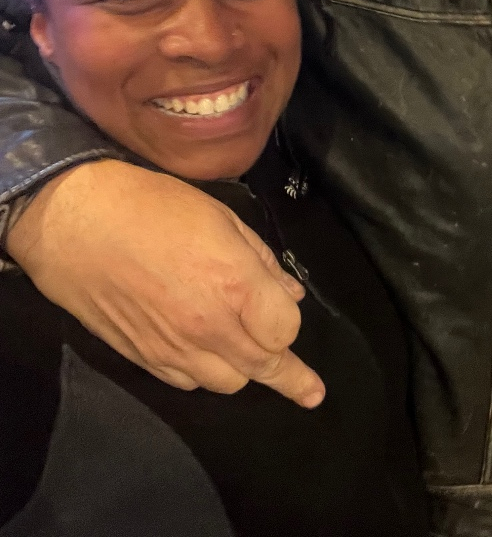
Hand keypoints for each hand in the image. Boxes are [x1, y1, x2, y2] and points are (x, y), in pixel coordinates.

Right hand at [7, 159, 325, 407]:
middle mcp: (208, 326)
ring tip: (250, 356)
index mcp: (235, 285)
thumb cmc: (155, 207)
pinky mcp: (142, 359)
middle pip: (263, 366)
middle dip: (288, 374)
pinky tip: (208, 357)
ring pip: (227, 383)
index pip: (285, 330)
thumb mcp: (222, 218)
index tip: (287, 311)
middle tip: (310, 390)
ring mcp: (173, 348)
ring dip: (244, 370)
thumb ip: (262, 261)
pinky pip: (187, 383)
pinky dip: (206, 373)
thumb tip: (290, 294)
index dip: (291, 323)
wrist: (76, 221)